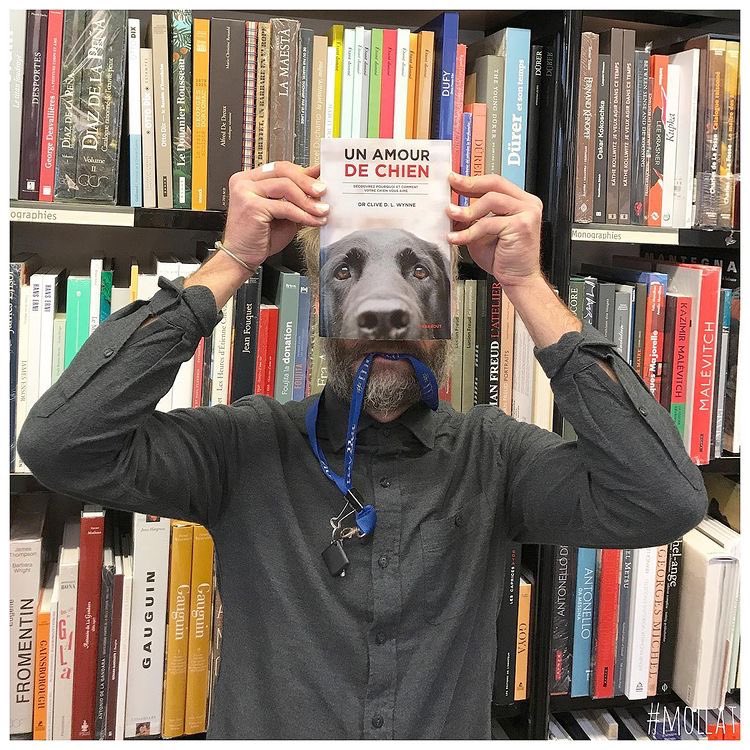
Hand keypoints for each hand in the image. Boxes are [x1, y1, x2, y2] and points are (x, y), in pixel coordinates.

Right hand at [222, 161, 329, 268]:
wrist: (242, 258)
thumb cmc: (259, 238)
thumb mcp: (283, 213)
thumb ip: (296, 198)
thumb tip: (317, 186)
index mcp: (250, 179)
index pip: (281, 168)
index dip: (303, 172)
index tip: (321, 176)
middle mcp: (245, 181)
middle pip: (283, 171)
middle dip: (307, 182)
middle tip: (324, 192)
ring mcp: (246, 192)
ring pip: (286, 186)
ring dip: (308, 200)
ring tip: (322, 210)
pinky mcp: (252, 206)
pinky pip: (285, 206)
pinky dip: (302, 215)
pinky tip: (313, 221)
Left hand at [445, 172, 543, 287]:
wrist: (518, 280)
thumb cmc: (502, 258)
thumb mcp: (481, 233)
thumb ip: (472, 219)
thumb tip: (451, 207)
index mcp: (520, 201)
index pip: (495, 183)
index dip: (473, 180)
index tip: (454, 179)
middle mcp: (527, 203)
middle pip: (495, 184)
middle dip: (470, 184)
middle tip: (451, 185)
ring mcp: (527, 213)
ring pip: (491, 200)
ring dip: (467, 210)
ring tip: (451, 215)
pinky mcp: (521, 225)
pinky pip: (488, 223)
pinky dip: (469, 231)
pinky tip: (456, 237)